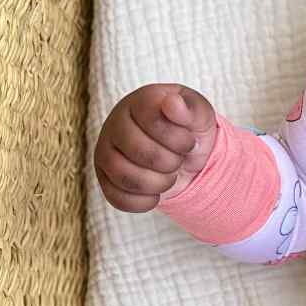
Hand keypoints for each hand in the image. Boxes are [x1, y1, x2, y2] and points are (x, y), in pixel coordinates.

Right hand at [94, 84, 216, 213]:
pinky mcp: (105, 179)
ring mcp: (106, 152)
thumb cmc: (189, 129)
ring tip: (170, 176)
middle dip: (169, 162)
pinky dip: (144, 202)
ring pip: (124, 176)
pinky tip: (157, 193)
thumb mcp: (200, 116)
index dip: (177, 138)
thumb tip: (171, 103)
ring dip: (158, 183)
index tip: (190, 141)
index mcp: (139, 102)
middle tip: (179, 160)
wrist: (183, 155)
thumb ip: (190, 109)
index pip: (152, 119)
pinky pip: (117, 198)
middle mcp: (115, 124)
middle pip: (138, 150)